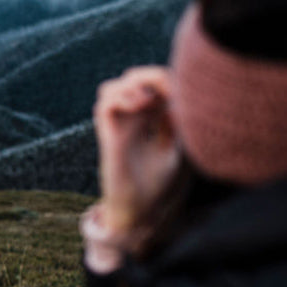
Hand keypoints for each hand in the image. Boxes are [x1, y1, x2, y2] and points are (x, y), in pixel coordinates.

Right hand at [93, 66, 180, 233]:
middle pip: (134, 79)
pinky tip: (138, 105)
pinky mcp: (109, 135)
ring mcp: (119, 126)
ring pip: (113, 87)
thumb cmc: (162, 184)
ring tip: (147, 98)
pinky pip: (105, 105)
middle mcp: (134, 120)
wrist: (141, 210)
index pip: (156, 86)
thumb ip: (176, 120)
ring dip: (130, 85)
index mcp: (153, 120)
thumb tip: (175, 96)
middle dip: (150, 76)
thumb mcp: (180, 148)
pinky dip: (119, 97)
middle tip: (165, 89)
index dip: (167, 80)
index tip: (182, 92)